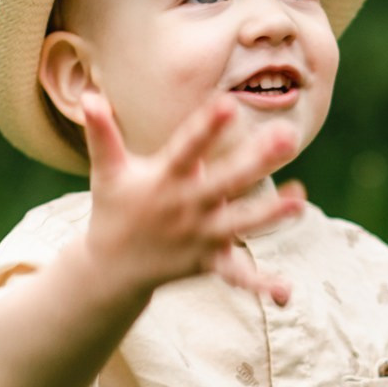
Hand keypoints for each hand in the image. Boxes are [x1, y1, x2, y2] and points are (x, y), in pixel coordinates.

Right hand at [81, 91, 305, 304]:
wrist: (109, 270)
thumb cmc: (113, 209)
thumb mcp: (107, 171)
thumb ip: (103, 134)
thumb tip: (88, 95)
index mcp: (163, 180)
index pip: (186, 149)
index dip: (206, 127)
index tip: (228, 104)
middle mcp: (184, 208)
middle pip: (224, 183)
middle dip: (255, 162)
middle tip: (287, 136)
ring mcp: (198, 238)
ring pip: (239, 225)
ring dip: (269, 215)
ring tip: (300, 199)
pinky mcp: (207, 263)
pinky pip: (237, 276)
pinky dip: (260, 285)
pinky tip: (286, 290)